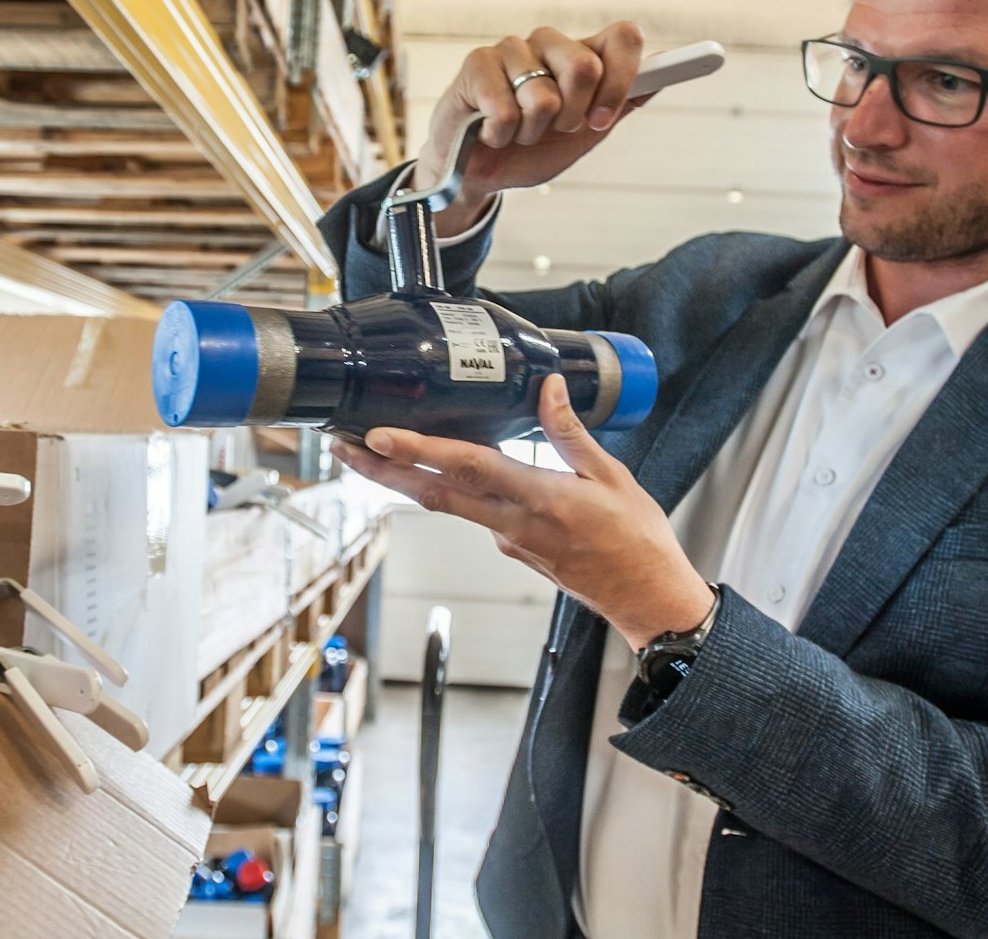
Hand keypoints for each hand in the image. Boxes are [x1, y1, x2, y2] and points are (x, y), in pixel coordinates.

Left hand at [329, 375, 713, 649]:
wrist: (646, 599)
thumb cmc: (636, 541)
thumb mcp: (613, 477)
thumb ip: (571, 433)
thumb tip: (548, 388)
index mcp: (540, 500)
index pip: (467, 469)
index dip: (418, 452)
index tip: (378, 437)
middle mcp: (513, 524)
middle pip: (435, 493)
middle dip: (383, 470)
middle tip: (342, 445)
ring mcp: (509, 541)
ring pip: (449, 504)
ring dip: (407, 480)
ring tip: (374, 452)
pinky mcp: (514, 549)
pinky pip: (477, 513)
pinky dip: (455, 491)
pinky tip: (446, 472)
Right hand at [416, 22, 647, 236]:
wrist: (479, 175)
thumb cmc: (531, 150)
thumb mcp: (585, 135)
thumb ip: (620, 105)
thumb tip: (661, 77)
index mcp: (581, 55)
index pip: (622, 37)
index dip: (622, 79)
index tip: (602, 118)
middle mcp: (549, 44)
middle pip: (586, 65)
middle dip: (571, 116)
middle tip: (550, 128)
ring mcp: (512, 49)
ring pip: (543, 95)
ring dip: (530, 130)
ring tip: (515, 129)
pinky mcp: (478, 63)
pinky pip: (506, 109)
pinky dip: (500, 134)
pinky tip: (489, 130)